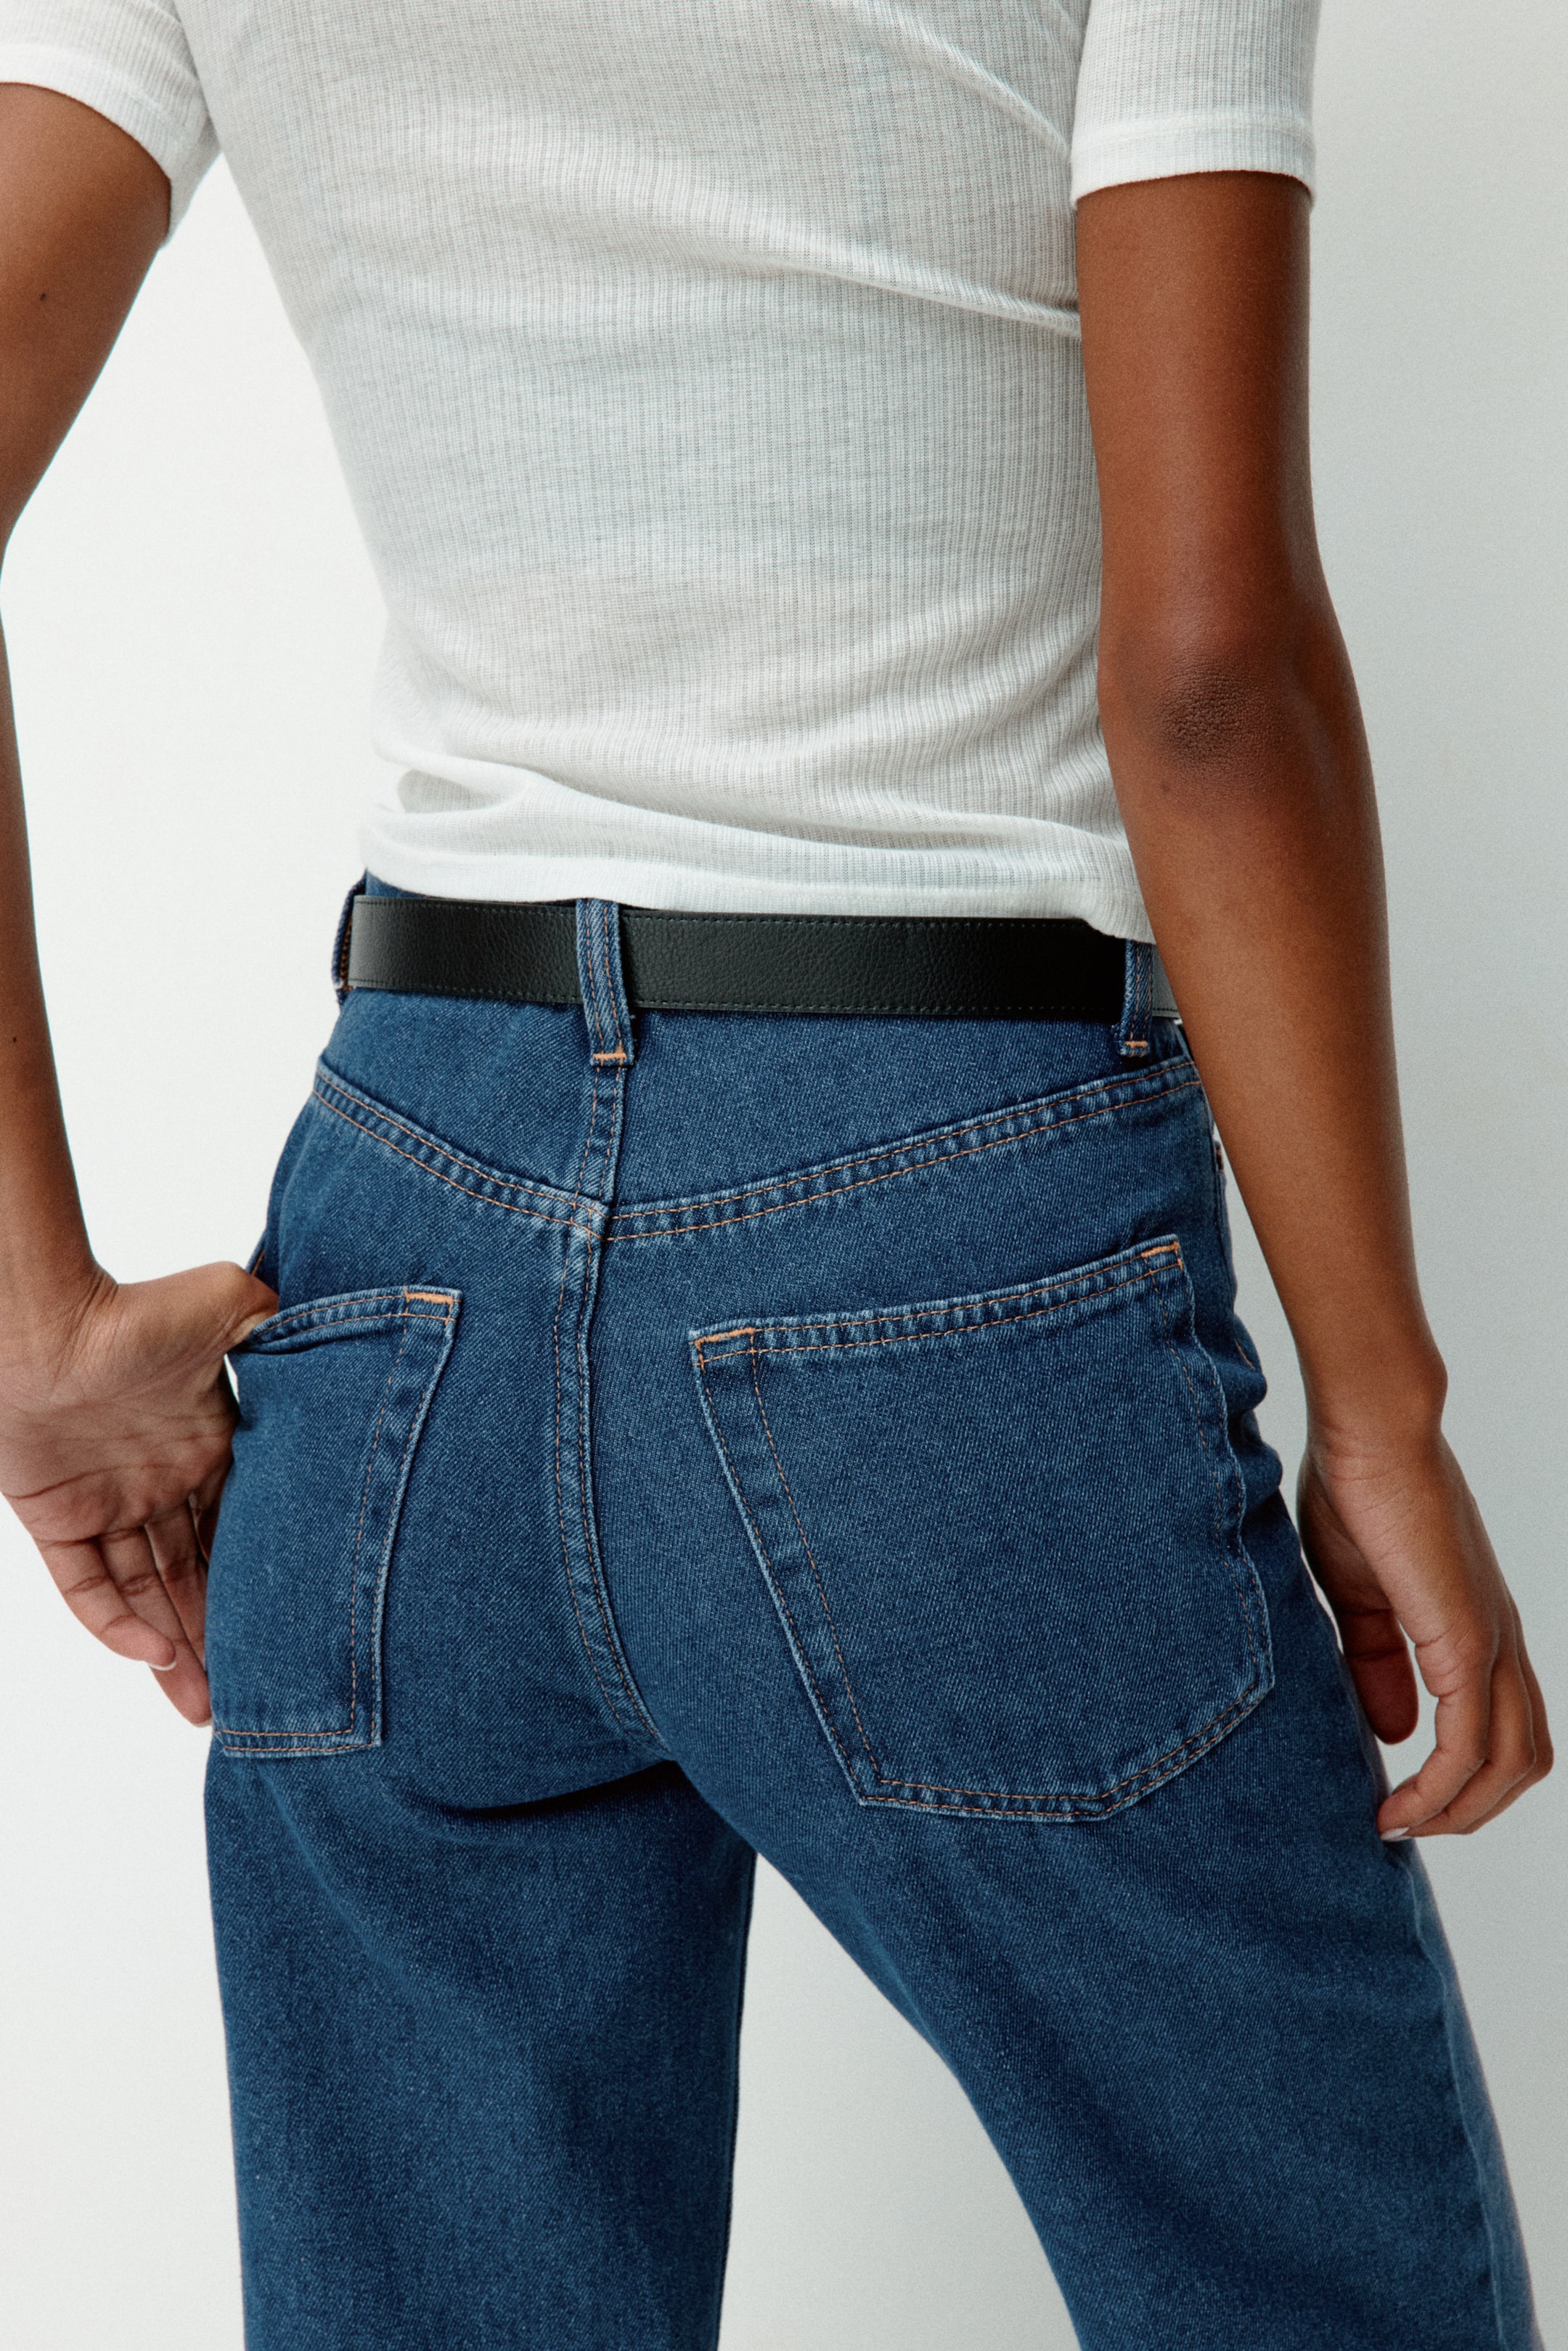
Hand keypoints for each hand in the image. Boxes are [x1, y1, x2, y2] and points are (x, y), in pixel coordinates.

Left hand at [0, 1261, 276, 1723]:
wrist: (46, 1323)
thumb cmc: (138, 1309)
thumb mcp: (232, 1305)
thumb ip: (280, 1325)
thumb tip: (339, 1337)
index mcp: (208, 1444)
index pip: (240, 1525)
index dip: (264, 1573)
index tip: (299, 1619)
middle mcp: (161, 1481)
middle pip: (197, 1573)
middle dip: (224, 1633)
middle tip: (252, 1693)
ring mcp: (109, 1503)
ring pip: (146, 1593)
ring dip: (176, 1648)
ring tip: (204, 1707)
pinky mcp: (59, 1520)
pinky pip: (87, 1588)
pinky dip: (117, 1625)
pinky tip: (155, 1654)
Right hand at [1297, 1422, 1550, 1836]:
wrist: (1369, 1431)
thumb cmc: (1357, 1491)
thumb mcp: (1358, 1592)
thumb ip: (1376, 1660)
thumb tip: (1391, 1731)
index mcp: (1477, 1624)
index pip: (1500, 1726)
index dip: (1458, 1778)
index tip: (1396, 1802)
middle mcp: (1499, 1639)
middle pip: (1524, 1758)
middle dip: (1471, 1810)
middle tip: (1406, 1826)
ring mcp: (1490, 1640)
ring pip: (1511, 1763)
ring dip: (1460, 1813)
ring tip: (1400, 1826)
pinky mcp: (1464, 1639)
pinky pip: (1467, 1744)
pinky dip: (1438, 1790)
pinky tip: (1394, 1805)